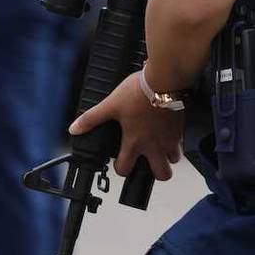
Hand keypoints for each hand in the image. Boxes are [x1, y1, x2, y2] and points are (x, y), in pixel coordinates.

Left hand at [68, 71, 184, 180]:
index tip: (120, 161)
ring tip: (160, 146)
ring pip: (174, 159)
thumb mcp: (111, 104)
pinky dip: (175, 141)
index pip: (126, 169)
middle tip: (149, 162)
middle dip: (156, 172)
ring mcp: (170, 138)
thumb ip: (92, 118)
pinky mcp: (180, 128)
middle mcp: (154, 145)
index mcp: (135, 142)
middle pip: (161, 175)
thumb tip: (74, 128)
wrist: (165, 79)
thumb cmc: (139, 92)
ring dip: (167, 156)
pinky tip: (168, 130)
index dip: (121, 169)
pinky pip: (181, 142)